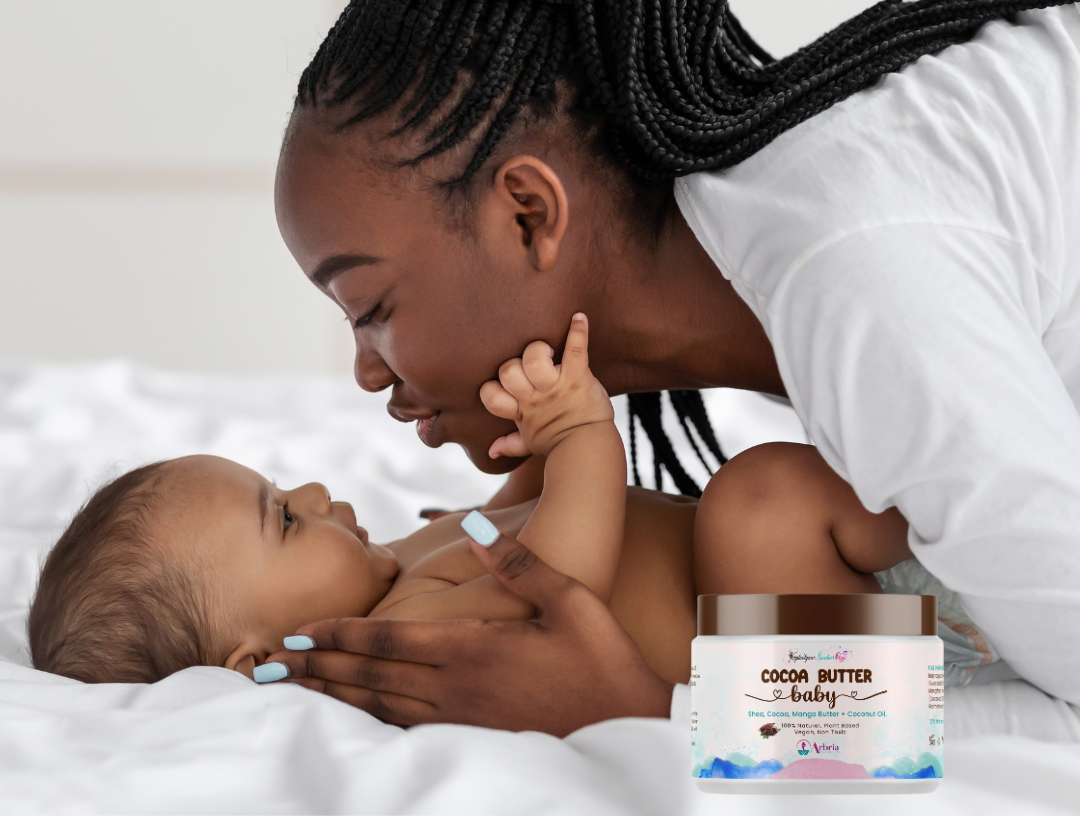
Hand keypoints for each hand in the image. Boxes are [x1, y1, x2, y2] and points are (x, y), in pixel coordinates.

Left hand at [264, 532, 673, 734]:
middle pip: (371, 678)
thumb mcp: (569, 600)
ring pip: (380, 707)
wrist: (631, 728)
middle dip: (318, 668)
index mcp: (473, 651)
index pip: (389, 643)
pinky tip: (353, 715)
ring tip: (296, 690)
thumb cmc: (603, 659)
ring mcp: (462, 719)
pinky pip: (405, 728)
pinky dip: (367, 719)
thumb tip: (472, 527)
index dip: (339, 636)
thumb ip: (517, 565)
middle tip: (269, 667)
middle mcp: (456, 689)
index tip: (298, 633)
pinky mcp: (473, 736)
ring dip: (333, 695)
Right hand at [479, 313, 612, 459]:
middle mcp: (535, 396)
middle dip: (514, 365)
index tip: (506, 385)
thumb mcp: (530, 443)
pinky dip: (578, 332)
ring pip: (535, 359)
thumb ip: (509, 443)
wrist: (589, 448)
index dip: (493, 387)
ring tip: (548, 352)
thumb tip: (491, 452)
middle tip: (531, 367)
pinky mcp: (578, 377)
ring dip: (538, 350)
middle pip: (509, 370)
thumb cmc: (558, 443)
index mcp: (521, 409)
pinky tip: (579, 317)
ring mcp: (556, 386)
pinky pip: (576, 350)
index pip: (491, 394)